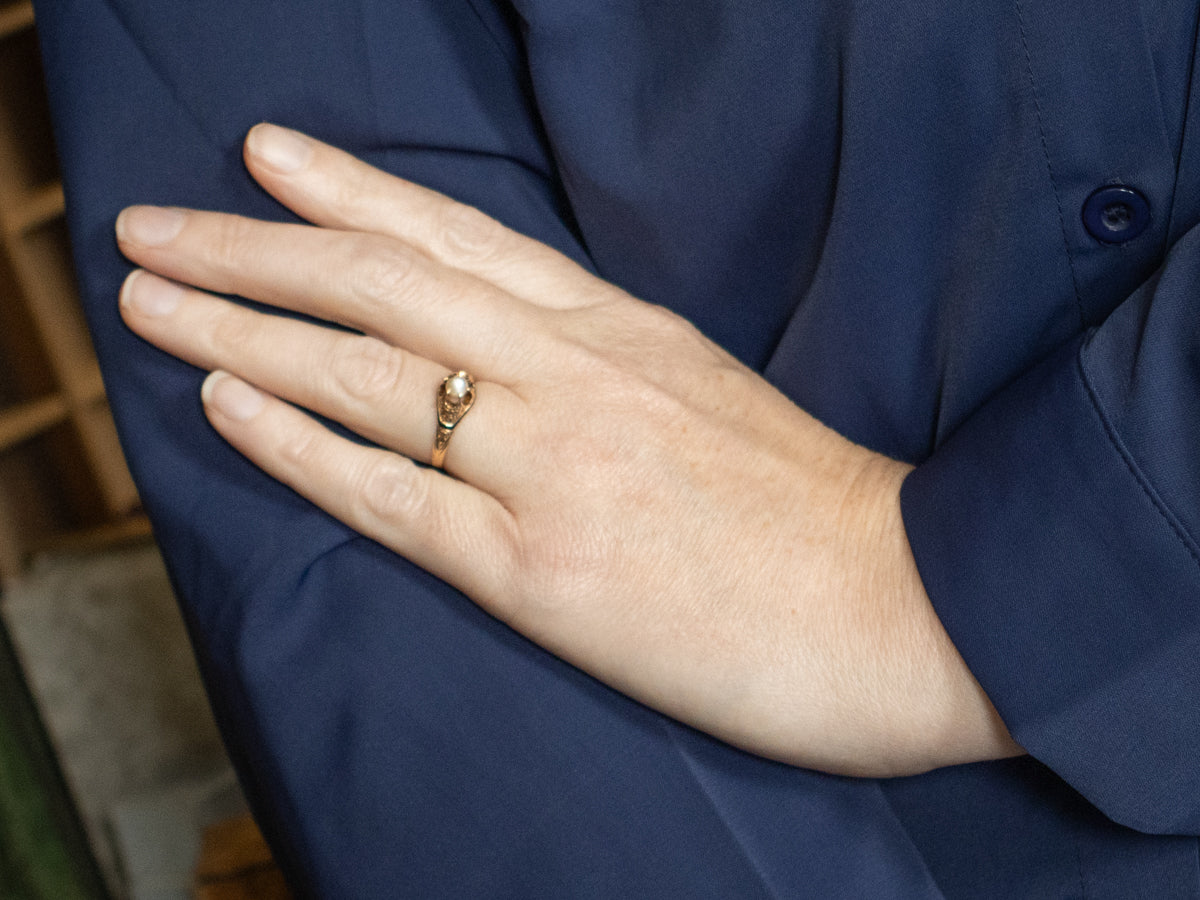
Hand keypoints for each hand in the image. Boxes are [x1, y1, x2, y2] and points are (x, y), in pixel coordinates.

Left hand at [115, 124, 1018, 775]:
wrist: (902, 605)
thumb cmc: (812, 509)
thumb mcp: (704, 395)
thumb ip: (603, 365)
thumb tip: (509, 357)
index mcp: (621, 332)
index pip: (460, 238)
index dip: (353, 190)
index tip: (268, 156)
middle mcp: (577, 378)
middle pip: (386, 286)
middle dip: (256, 247)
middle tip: (155, 223)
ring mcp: (553, 468)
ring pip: (368, 374)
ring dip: (242, 330)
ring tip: (149, 299)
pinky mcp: (541, 570)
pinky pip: (391, 494)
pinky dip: (297, 443)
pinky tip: (225, 406)